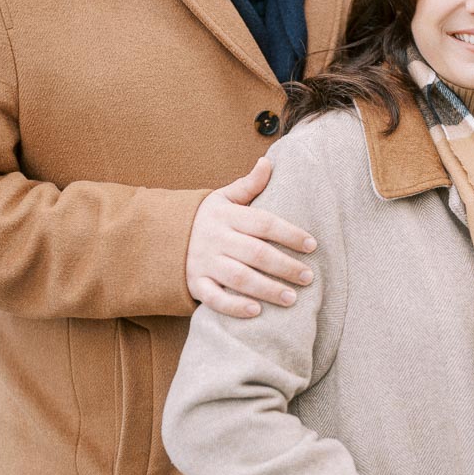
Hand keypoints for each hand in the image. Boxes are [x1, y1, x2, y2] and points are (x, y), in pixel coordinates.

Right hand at [186, 157, 316, 317]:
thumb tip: (268, 162)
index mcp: (227, 216)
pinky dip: (234, 307)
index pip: (263, 223)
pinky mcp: (195, 284)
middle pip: (256, 253)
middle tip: (308, 277)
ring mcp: (204, 263)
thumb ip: (249, 184)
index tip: (312, 245)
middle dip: (284, 266)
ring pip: (239, 277)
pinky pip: (214, 298)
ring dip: (267, 289)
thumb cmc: (204, 218)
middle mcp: (216, 239)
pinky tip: (256, 312)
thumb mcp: (223, 198)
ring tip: (292, 298)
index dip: (289, 233)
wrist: (161, 237)